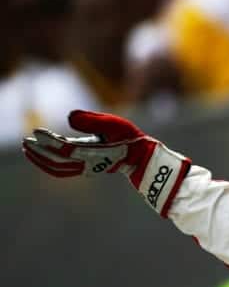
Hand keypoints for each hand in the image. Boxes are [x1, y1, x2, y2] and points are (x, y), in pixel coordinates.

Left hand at [22, 110, 190, 216]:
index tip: (35, 132)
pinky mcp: (86, 166)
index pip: (67, 150)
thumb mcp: (116, 124)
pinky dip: (49, 163)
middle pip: (58, 163)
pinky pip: (62, 169)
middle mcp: (89, 163)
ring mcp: (87, 167)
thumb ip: (93, 119)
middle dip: (40, 153)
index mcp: (96, 154)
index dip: (49, 142)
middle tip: (25, 141)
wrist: (144, 158)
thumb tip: (68, 116)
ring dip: (41, 160)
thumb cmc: (131, 139)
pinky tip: (42, 153)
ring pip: (58, 169)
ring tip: (28, 149)